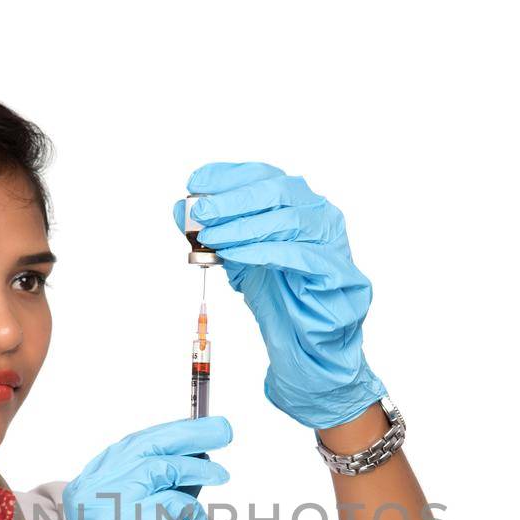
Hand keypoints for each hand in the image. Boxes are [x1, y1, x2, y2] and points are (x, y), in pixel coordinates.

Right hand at [39, 416, 233, 519]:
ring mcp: (109, 503)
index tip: (199, 429)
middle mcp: (93, 487)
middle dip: (191, 434)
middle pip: (148, 445)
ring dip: (198, 469)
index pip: (133, 444)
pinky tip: (199, 519)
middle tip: (224, 429)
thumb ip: (150, 488)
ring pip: (162, 467)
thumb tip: (194, 458)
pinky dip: (191, 508)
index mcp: (88, 483)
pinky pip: (172, 501)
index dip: (170, 433)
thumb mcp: (128, 519)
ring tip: (221, 475)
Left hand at [172, 161, 386, 429]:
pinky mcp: (337, 272)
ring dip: (243, 227)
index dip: (227, 176)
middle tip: (202, 211)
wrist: (309, 343)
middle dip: (233, 199)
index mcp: (298, 203)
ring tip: (213, 237)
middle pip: (276, 191)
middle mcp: (319, 214)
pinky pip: (298, 256)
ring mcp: (332, 241)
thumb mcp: (238, 260)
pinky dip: (262, 252)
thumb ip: (213, 233)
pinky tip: (237, 256)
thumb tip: (181, 211)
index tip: (196, 182)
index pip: (263, 176)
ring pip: (287, 220)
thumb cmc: (280, 297)